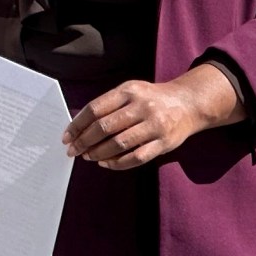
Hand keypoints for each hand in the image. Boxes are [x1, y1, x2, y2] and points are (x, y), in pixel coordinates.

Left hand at [63, 66, 244, 169]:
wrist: (188, 103)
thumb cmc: (152, 99)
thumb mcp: (131, 91)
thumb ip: (108, 105)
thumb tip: (79, 127)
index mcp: (129, 91)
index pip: (95, 109)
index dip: (77, 125)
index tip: (67, 137)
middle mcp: (142, 106)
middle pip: (104, 127)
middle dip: (84, 141)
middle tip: (74, 150)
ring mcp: (154, 125)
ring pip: (118, 144)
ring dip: (98, 153)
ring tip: (88, 156)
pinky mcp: (164, 143)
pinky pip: (136, 157)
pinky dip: (117, 163)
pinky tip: (106, 163)